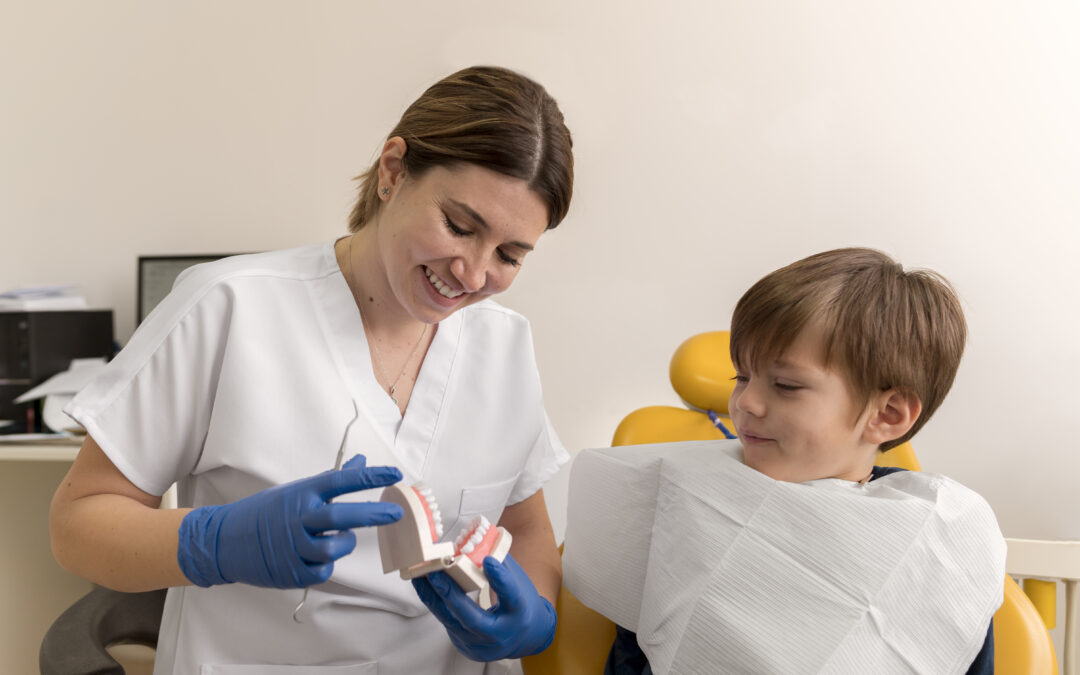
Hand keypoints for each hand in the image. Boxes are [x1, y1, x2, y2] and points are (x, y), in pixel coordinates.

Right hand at [177, 454, 402, 587]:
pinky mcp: (291, 572)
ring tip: (342, 538)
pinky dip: (326, 565)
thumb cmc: (266, 512)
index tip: (394, 474)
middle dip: (372, 515)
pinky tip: (317, 557)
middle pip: (340, 517)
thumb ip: (332, 479)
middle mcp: (298, 519)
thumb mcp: (297, 490)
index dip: (369, 477)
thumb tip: (362, 460)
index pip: (340, 481)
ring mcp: (293, 547)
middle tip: (396, 512)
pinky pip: (322, 571)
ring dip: (344, 544)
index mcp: (301, 494)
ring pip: (333, 549)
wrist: (224, 541)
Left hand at [412, 553, 556, 660]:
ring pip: (452, 621)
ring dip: (434, 596)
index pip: (511, 597)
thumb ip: (501, 564)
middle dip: (451, 594)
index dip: (500, 579)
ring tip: (421, 576)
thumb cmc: (522, 606)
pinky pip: (446, 622)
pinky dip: (435, 603)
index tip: (488, 560)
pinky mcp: (465, 645)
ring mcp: (480, 644)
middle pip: (472, 617)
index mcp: (520, 615)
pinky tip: (426, 587)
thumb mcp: (519, 583)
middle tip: (436, 572)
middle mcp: (500, 634)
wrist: (525, 637)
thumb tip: (483, 539)